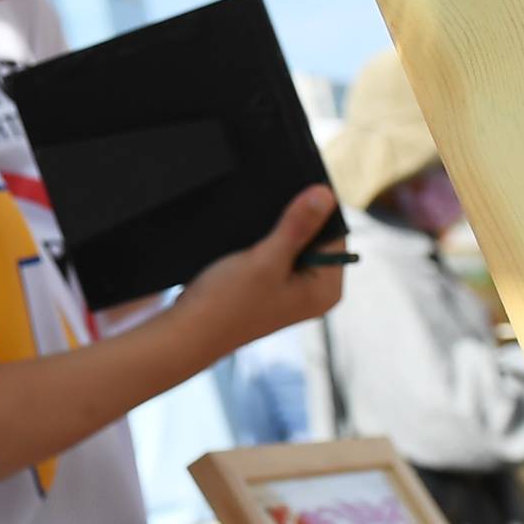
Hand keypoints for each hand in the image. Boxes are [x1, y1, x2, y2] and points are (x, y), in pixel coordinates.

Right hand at [180, 186, 345, 352]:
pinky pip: (277, 256)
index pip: (335, 235)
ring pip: (293, 246)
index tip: (295, 190)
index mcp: (325, 290)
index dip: (317, 211)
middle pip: (316, 240)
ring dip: (277, 231)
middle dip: (295, 222)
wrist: (188, 332)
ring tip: (257, 225)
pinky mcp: (270, 289)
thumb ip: (297, 226)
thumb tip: (325, 194)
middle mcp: (314, 292)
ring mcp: (292, 291)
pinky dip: (265, 244)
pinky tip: (247, 238)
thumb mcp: (265, 259)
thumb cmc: (227, 302)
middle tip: (271, 207)